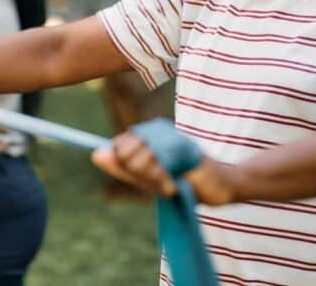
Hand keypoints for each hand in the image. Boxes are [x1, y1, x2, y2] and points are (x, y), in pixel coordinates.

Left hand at [91, 131, 238, 204]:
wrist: (220, 186)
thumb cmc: (184, 181)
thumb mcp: (149, 178)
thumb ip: (122, 167)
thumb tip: (95, 155)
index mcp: (149, 133)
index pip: (119, 147)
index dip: (126, 168)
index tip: (145, 177)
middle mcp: (159, 130)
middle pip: (125, 153)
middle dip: (139, 176)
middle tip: (160, 183)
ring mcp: (171, 137)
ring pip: (140, 162)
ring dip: (153, 182)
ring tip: (170, 185)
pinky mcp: (185, 148)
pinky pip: (159, 168)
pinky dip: (164, 183)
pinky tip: (176, 186)